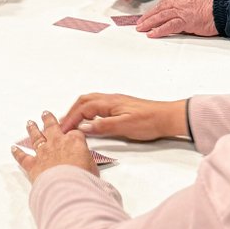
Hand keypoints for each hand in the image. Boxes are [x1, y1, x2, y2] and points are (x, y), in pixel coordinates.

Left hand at [12, 111, 98, 182]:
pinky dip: (17, 153)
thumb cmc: (82, 178)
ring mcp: (44, 152)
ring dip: (32, 129)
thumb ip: (88, 162)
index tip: (74, 132)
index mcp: (74, 141)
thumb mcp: (93, 168)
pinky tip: (13, 149)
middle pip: (52, 127)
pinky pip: (23, 157)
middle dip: (48, 119)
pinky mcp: (33, 165)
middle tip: (45, 114)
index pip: (75, 132)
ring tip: (30, 123)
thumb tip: (87, 165)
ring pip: (36, 137)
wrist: (67, 188)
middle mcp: (57, 143)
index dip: (74, 132)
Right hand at [60, 93, 188, 140]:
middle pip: (84, 101)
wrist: (167, 117)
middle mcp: (110, 99)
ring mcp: (115, 102)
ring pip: (90, 102)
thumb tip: (84, 127)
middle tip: (62, 125)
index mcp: (109, 102)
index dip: (71, 118)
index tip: (62, 129)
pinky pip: (97, 106)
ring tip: (71, 122)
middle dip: (70, 112)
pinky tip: (89, 120)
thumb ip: (103, 126)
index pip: (83, 108)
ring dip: (78, 110)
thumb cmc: (149, 122)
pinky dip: (87, 111)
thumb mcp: (124, 126)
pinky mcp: (120, 107)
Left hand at [137, 0, 217, 37]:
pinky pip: (169, 26)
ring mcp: (183, 11)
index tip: (147, 16)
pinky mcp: (186, 21)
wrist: (224, 10)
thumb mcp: (196, 5)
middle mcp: (181, 2)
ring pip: (161, 16)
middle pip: (160, 9)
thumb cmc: (213, 10)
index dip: (154, 10)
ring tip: (141, 29)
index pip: (164, 3)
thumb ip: (184, 9)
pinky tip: (152, 34)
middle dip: (148, 17)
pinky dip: (159, 30)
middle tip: (139, 23)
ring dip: (149, 23)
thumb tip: (175, 19)